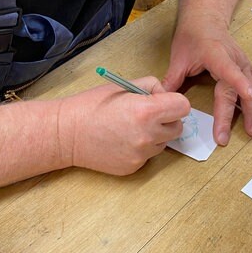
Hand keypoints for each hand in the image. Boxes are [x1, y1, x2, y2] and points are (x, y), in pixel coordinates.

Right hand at [56, 76, 189, 174]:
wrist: (67, 134)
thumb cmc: (92, 106)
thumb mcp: (123, 85)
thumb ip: (151, 86)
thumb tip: (165, 95)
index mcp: (147, 111)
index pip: (184, 107)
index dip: (174, 102)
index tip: (164, 102)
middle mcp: (148, 135)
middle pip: (178, 127)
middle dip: (167, 119)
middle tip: (147, 115)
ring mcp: (141, 154)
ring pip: (163, 142)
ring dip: (155, 135)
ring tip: (130, 128)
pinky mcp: (134, 167)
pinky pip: (148, 155)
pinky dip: (141, 148)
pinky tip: (122, 140)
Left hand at [162, 23, 251, 146]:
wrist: (205, 19)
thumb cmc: (192, 37)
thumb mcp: (179, 57)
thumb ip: (172, 80)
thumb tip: (163, 101)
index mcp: (217, 56)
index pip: (230, 72)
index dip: (240, 85)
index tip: (249, 98)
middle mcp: (234, 60)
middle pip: (240, 88)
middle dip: (243, 112)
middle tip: (245, 133)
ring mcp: (243, 63)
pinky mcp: (246, 67)